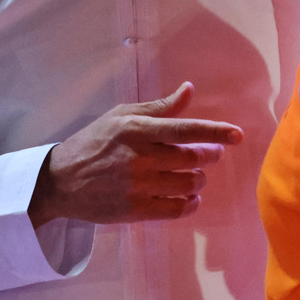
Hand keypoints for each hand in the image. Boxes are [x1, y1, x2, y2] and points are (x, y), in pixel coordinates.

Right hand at [28, 82, 242, 228]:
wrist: (61, 180)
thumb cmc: (95, 142)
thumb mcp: (122, 116)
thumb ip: (159, 107)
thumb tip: (189, 90)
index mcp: (138, 130)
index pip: (185, 129)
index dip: (215, 132)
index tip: (237, 135)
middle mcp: (141, 157)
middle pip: (192, 158)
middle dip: (210, 155)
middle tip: (212, 154)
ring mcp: (139, 186)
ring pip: (188, 183)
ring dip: (199, 179)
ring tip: (195, 175)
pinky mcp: (136, 210)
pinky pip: (177, 208)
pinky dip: (191, 203)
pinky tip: (190, 197)